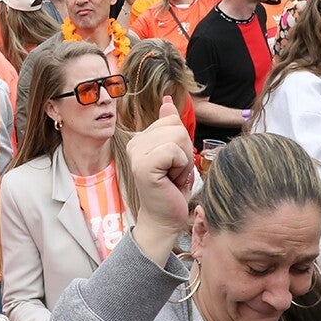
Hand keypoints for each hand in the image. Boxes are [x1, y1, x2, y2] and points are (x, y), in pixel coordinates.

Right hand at [125, 96, 196, 261]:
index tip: (174, 163)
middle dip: (185, 151)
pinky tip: (171, 181)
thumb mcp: (176, 153)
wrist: (164, 218)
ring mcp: (136, 154)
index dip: (182, 142)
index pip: (172, 119)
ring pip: (177, 137)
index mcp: (141, 138)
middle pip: (176, 127)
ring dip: (184, 161)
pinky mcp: (143, 166)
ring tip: (173, 176)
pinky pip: (173, 151)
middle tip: (174, 172)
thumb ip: (170, 127)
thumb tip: (166, 102)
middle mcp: (134, 143)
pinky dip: (180, 167)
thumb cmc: (171, 189)